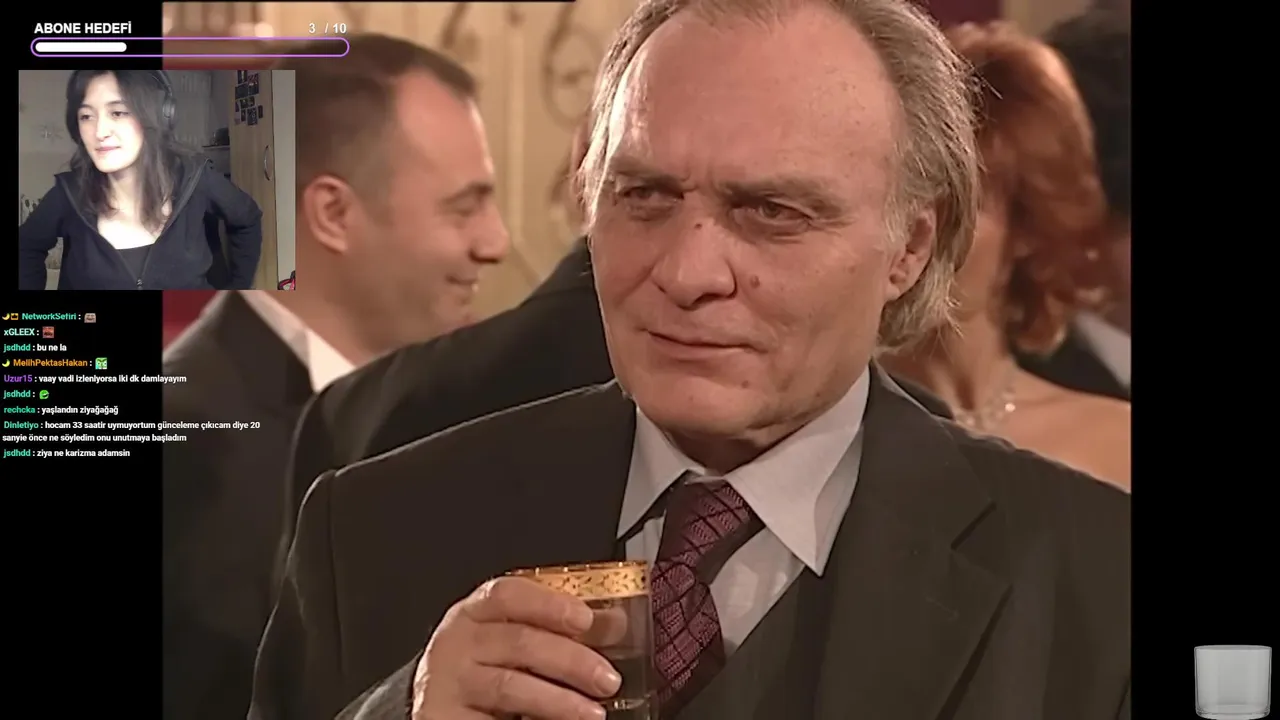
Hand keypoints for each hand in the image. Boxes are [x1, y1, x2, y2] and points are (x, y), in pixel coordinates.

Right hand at [411, 576, 622, 719]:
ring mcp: (449, 682)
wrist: (444, 706)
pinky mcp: (447, 717)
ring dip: (559, 701)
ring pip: (509, 686)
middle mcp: (457, 642)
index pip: (507, 594)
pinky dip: (533, 719)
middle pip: (518, 641)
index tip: (585, 619)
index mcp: (476, 612)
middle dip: (570, 660)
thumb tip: (614, 623)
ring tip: (593, 713)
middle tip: (607, 679)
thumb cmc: (486, 666)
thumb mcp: (518, 639)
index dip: (548, 604)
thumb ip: (560, 628)